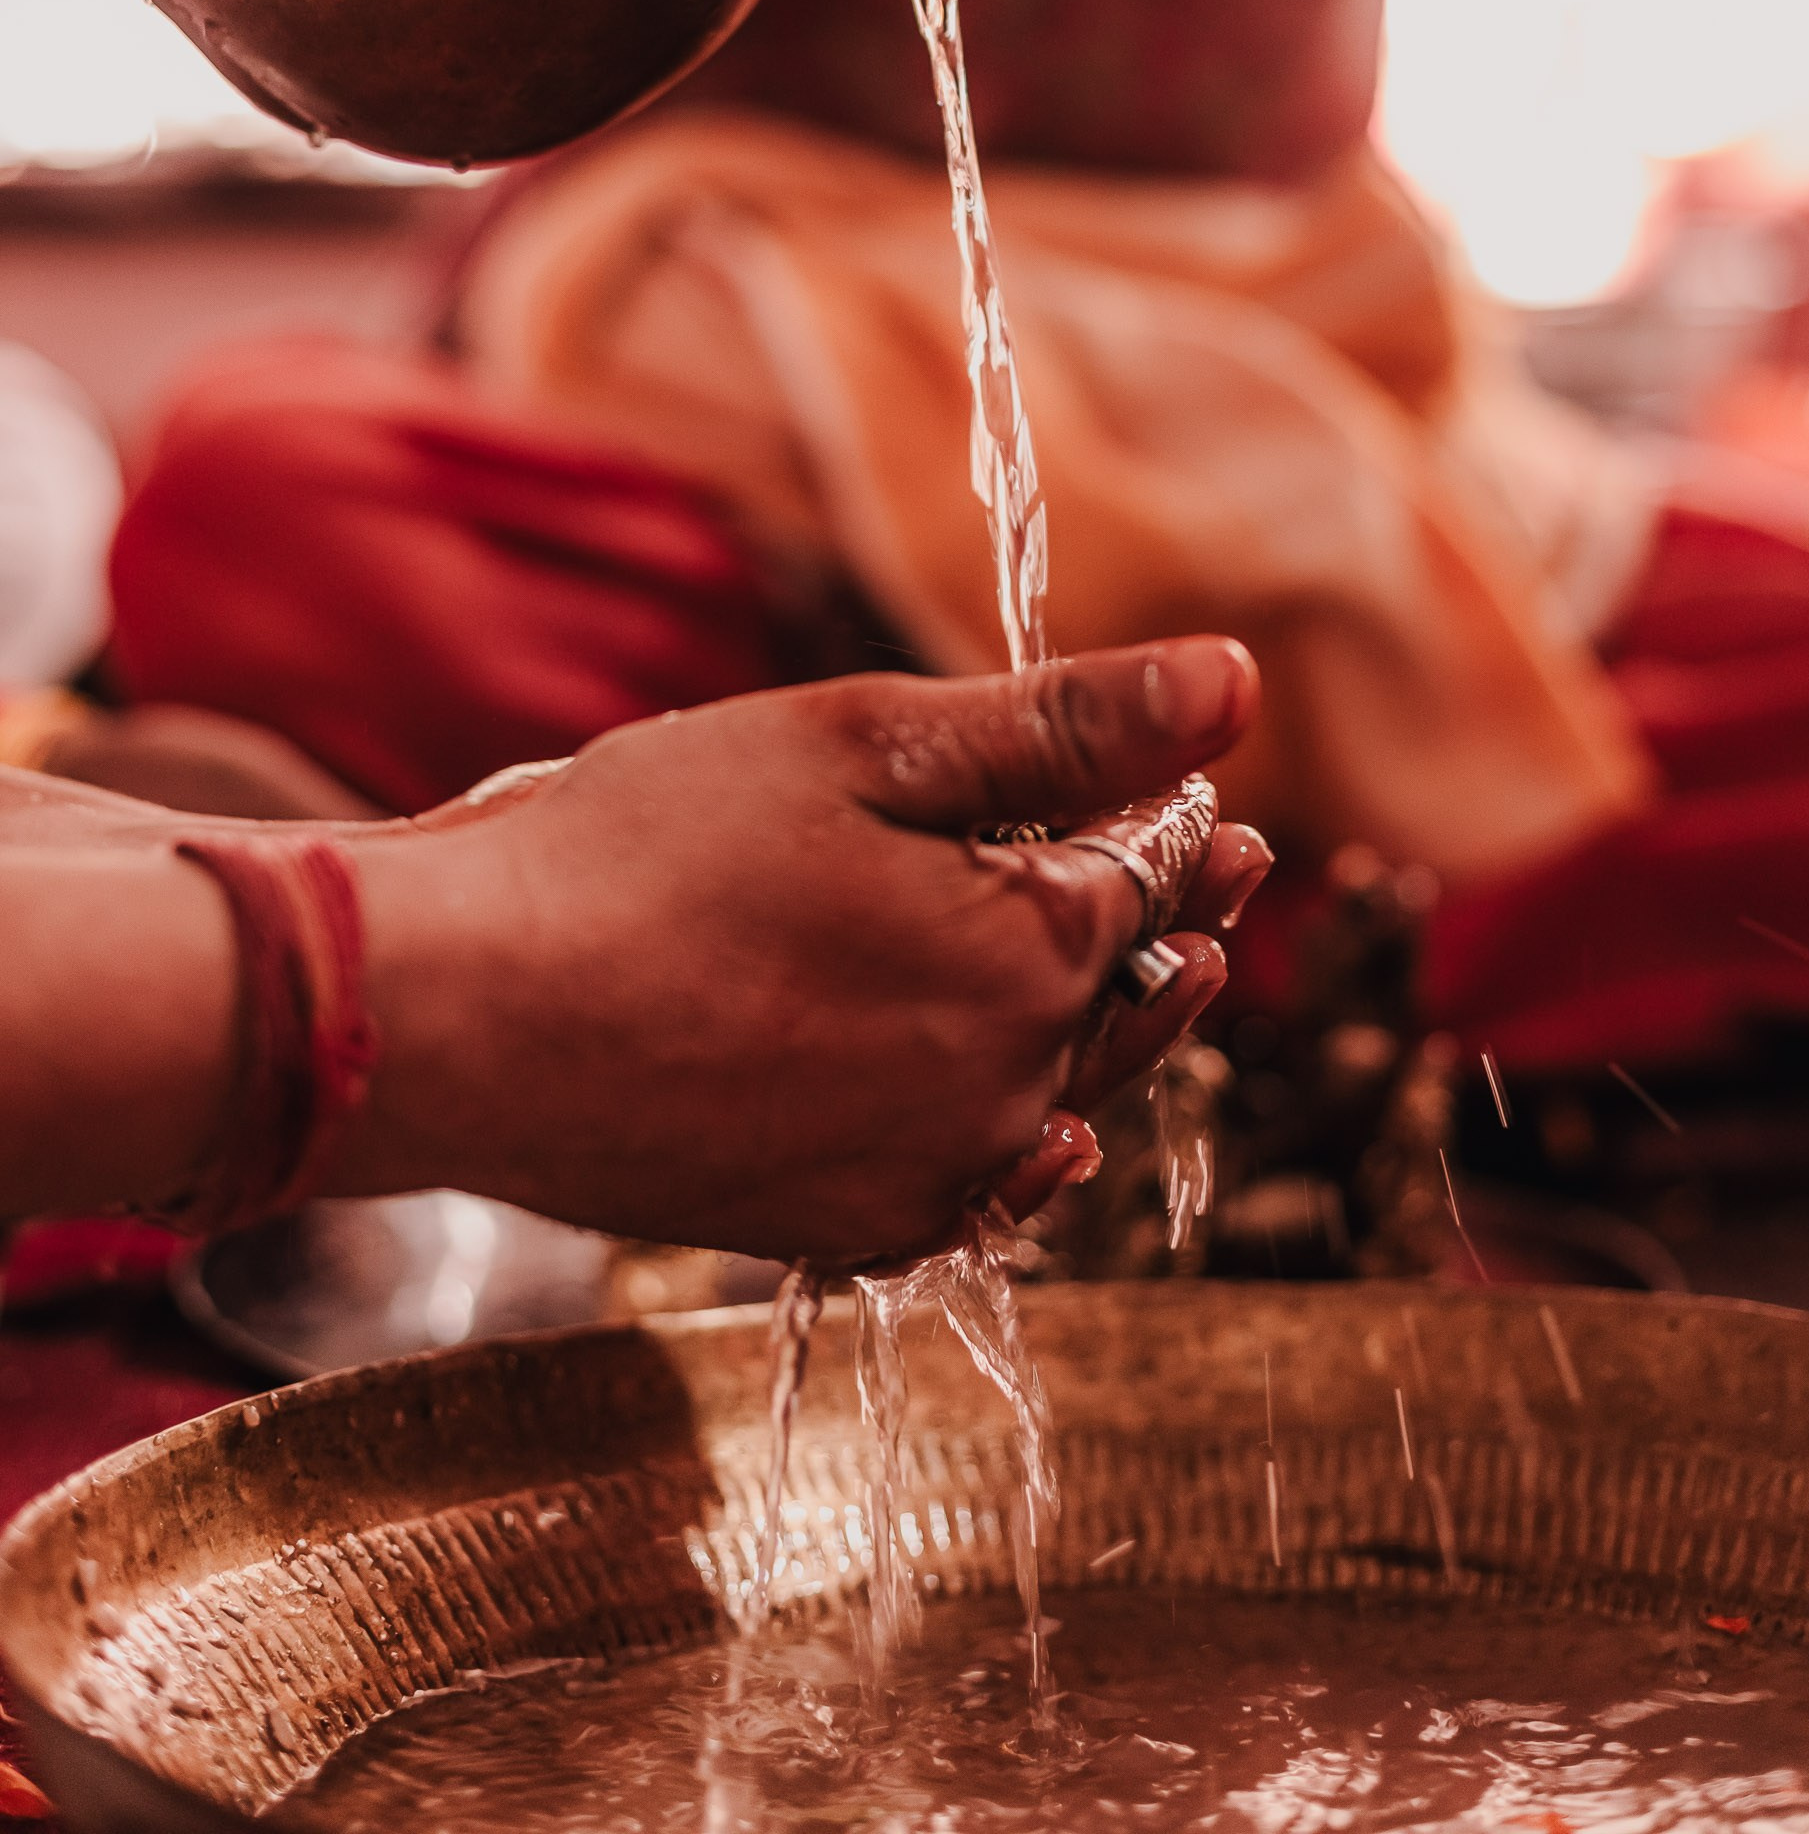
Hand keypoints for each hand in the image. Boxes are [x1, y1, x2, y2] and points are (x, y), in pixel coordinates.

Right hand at [336, 639, 1264, 1269]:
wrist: (464, 1014)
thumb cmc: (649, 850)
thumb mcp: (870, 742)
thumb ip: (1070, 723)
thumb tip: (1240, 678)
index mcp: (1033, 961)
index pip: (1152, 875)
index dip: (1169, 815)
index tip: (1196, 785)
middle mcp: (1008, 1098)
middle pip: (1126, 995)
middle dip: (1168, 920)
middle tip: (1226, 864)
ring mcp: (926, 1181)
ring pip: (1061, 1093)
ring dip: (1099, 1023)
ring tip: (1143, 966)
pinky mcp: (847, 1233)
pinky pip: (977, 1184)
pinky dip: (1014, 1135)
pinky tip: (1030, 1119)